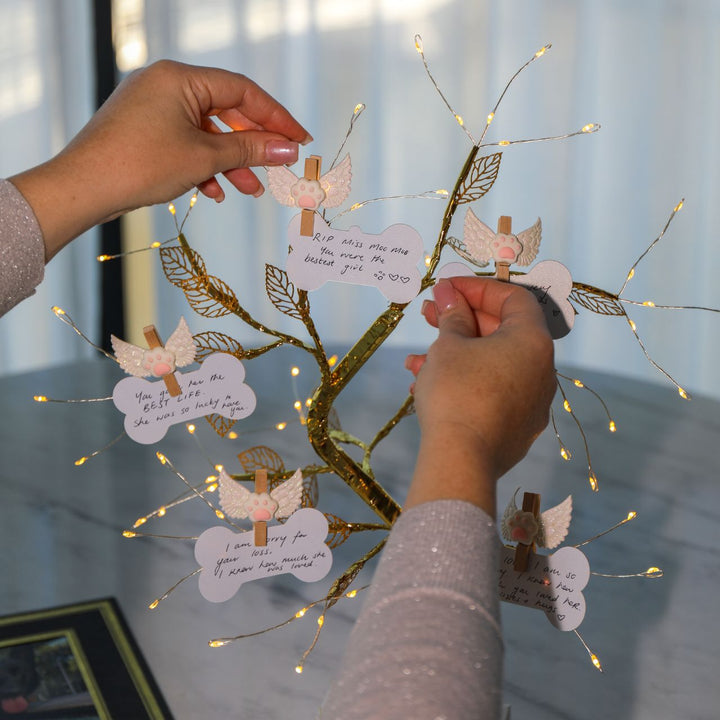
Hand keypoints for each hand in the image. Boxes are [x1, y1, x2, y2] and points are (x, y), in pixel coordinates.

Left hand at [10, 60, 310, 259]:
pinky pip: (185, 143)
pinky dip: (203, 166)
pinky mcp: (144, 130)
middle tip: (280, 166)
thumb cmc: (139, 165)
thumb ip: (250, 150)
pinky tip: (214, 192)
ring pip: (206, 132)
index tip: (299, 139)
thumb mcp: (204, 157)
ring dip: (231, 162)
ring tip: (250, 190)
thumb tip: (287, 149)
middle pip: (226, 111)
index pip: (242, 91)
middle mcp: (166, 85)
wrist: (83, 188)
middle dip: (253, 145)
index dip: (276, 117)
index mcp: (180, 78)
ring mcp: (153, 108)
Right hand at [404, 277, 555, 515]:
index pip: (513, 298)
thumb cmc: (457, 391)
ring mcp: (531, 402)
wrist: (461, 459)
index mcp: (533, 341)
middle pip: (502, 332)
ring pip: (491, 364)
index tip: (447, 288)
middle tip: (429, 313)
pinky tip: (427, 386)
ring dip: (455, 354)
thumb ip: (453, 316)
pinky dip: (464, 382)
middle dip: (461, 320)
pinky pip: (491, 391)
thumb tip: (450, 294)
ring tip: (417, 358)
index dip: (477, 288)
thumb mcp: (449, 346)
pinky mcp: (516, 427)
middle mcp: (541, 370)